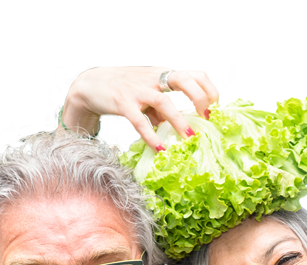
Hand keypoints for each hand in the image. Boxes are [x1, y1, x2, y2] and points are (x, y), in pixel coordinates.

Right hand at [62, 67, 218, 149]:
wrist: (92, 85)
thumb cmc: (124, 90)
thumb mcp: (148, 96)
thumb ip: (163, 111)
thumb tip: (181, 129)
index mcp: (163, 75)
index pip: (194, 74)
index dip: (208, 89)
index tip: (214, 108)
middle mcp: (153, 79)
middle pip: (183, 79)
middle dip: (199, 97)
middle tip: (207, 118)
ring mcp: (138, 90)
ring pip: (164, 101)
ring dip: (179, 120)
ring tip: (189, 137)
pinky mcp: (123, 103)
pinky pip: (139, 121)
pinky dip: (151, 135)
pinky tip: (160, 147)